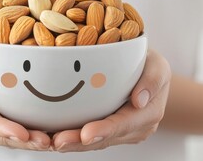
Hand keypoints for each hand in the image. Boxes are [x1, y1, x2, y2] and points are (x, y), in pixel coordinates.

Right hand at [0, 48, 50, 150]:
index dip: (4, 129)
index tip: (23, 134)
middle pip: (2, 137)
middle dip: (24, 142)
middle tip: (46, 141)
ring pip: (10, 140)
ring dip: (30, 143)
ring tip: (51, 142)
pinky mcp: (0, 126)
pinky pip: (15, 135)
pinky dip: (31, 136)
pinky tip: (50, 135)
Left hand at [53, 49, 170, 151]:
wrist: (146, 72)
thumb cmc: (149, 64)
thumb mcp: (157, 65)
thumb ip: (152, 79)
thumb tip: (140, 100)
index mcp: (148, 113)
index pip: (123, 124)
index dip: (104, 130)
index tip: (85, 134)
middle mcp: (134, 128)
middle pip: (104, 139)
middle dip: (79, 142)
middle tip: (57, 142)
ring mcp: (120, 132)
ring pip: (93, 142)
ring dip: (72, 143)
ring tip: (50, 142)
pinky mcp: (106, 130)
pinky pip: (87, 136)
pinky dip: (71, 136)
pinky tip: (51, 136)